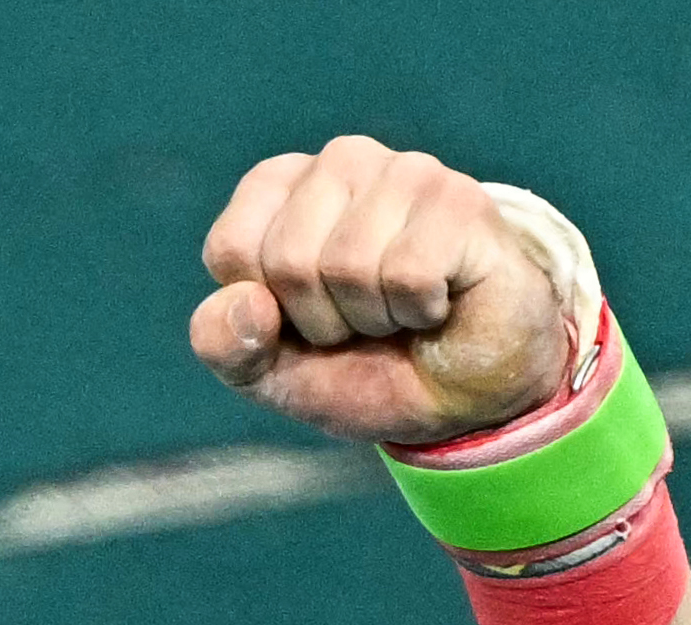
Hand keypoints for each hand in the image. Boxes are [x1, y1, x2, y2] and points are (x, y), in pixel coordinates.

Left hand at [187, 140, 578, 447]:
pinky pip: (408, 273)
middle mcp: (341, 161)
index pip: (231, 249)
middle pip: (288, 260)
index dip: (264, 313)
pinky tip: (438, 303)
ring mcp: (406, 172)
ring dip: (373, 318)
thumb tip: (242, 301)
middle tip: (363, 322)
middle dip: (321, 321)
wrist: (464, 396)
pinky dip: (418, 312)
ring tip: (400, 312)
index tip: (303, 320)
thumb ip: (226, 345)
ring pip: (348, 265)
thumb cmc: (364, 368)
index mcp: (282, 188)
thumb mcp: (271, 375)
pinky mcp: (462, 199)